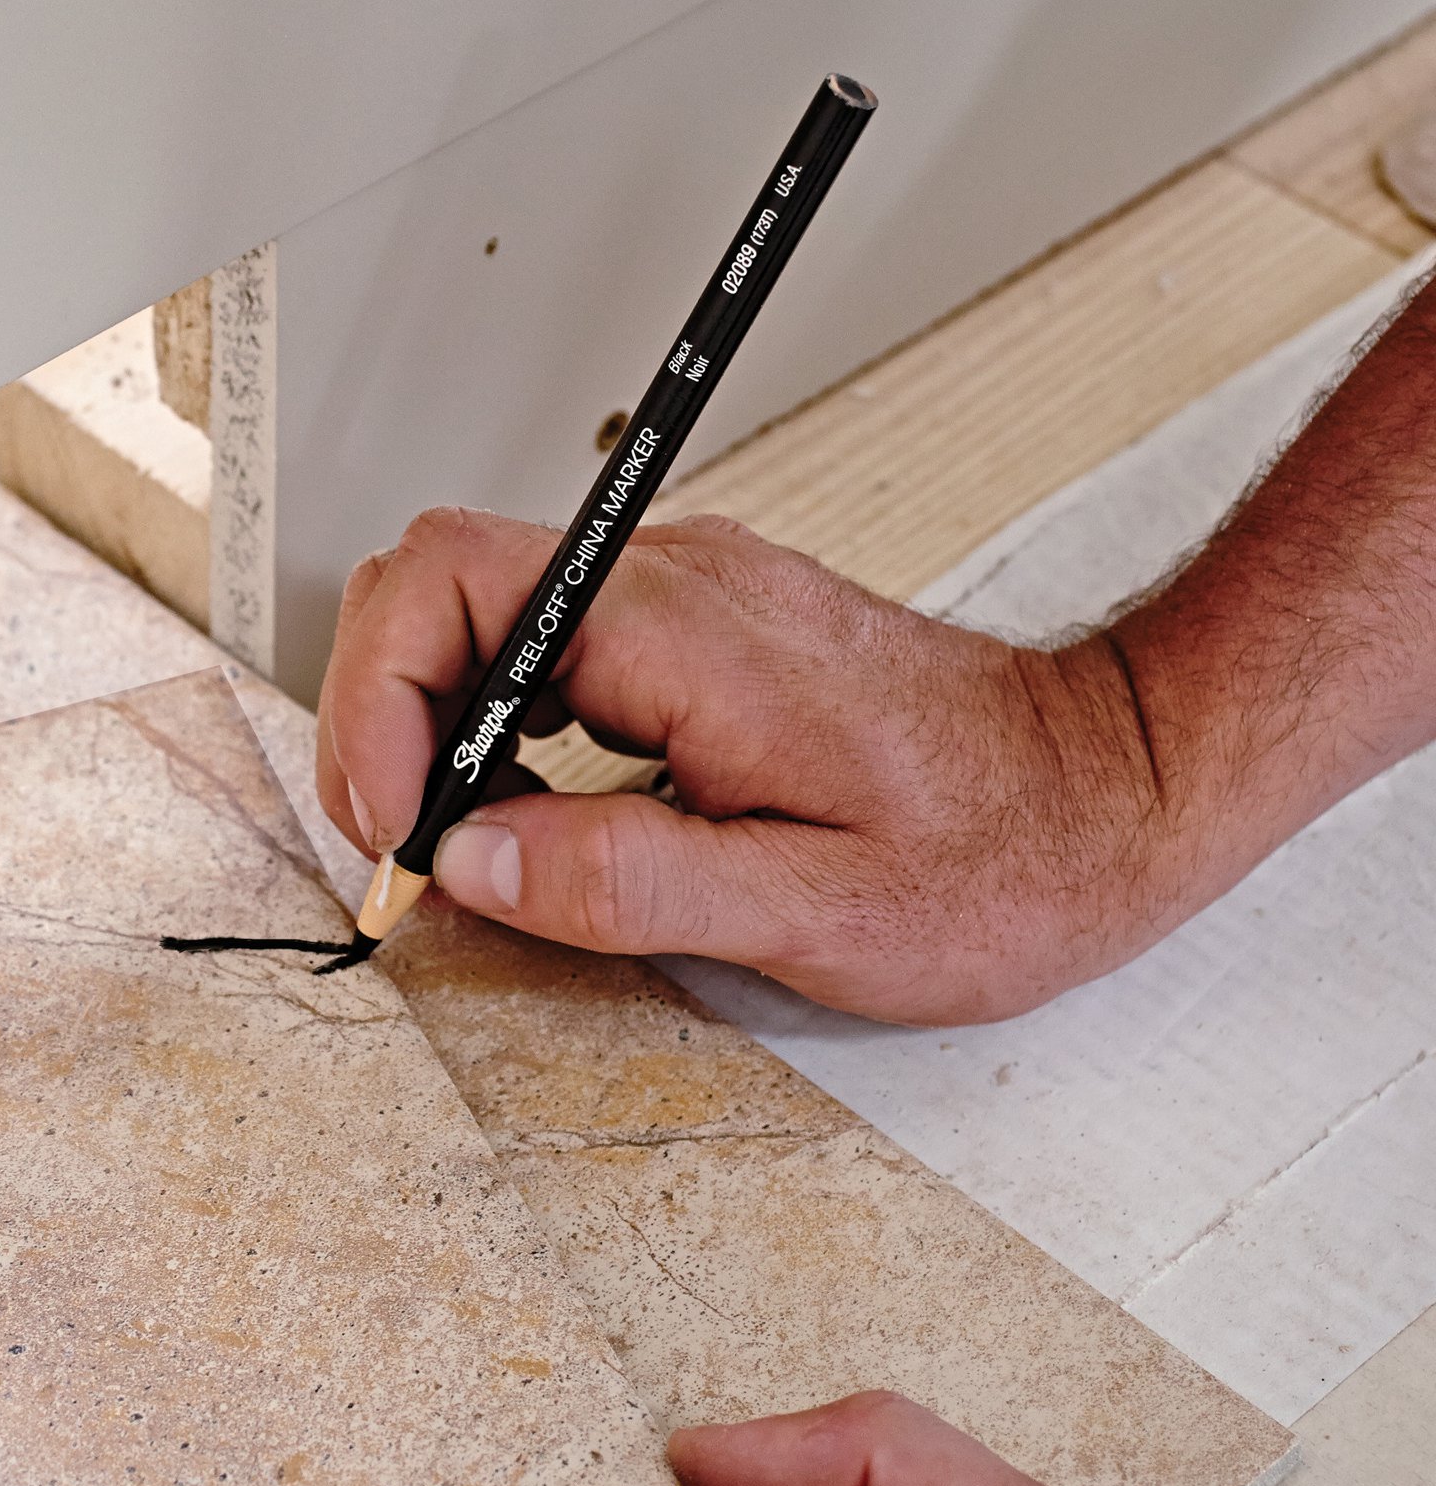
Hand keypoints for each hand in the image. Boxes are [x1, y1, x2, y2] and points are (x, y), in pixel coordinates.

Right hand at [315, 508, 1189, 1023]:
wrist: (1110, 786)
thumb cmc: (997, 852)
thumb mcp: (808, 907)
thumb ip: (620, 878)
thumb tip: (467, 855)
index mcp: (681, 632)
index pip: (446, 591)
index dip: (376, 709)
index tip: (394, 831)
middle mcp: (672, 581)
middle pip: (437, 578)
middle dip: (383, 711)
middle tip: (410, 844)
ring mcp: (684, 592)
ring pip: (481, 606)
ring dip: (435, 720)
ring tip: (469, 841)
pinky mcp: (697, 626)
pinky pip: (547, 640)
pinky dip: (498, 719)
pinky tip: (533, 807)